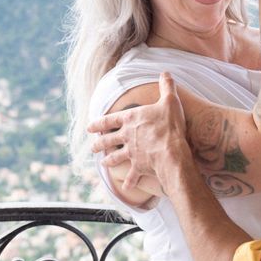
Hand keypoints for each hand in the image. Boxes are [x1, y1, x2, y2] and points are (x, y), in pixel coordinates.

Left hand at [87, 72, 192, 195]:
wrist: (171, 151)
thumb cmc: (169, 125)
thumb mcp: (170, 101)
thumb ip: (166, 87)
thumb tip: (165, 73)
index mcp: (130, 119)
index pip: (109, 120)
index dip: (98, 123)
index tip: (89, 127)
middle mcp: (127, 136)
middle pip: (108, 140)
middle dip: (99, 144)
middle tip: (92, 147)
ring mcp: (131, 152)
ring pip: (115, 157)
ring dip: (109, 161)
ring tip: (103, 164)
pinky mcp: (139, 166)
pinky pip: (132, 175)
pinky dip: (129, 182)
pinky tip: (126, 187)